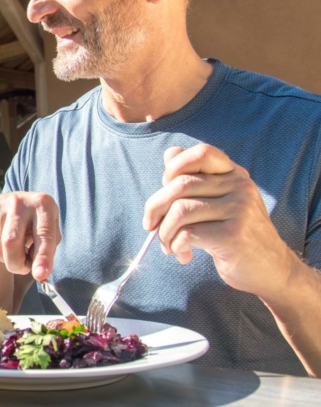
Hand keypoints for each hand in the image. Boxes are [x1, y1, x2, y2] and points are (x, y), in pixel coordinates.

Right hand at [0, 192, 61, 279]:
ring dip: (7, 260)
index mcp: (42, 203)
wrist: (17, 204)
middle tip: (24, 268)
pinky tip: (3, 245)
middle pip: (11, 242)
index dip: (43, 257)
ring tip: (16, 252)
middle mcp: (18, 201)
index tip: (40, 275)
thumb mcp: (51, 232)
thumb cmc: (38, 224)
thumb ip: (47, 251)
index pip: (43, 235)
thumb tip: (39, 273)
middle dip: (17, 264)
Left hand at [143, 144, 294, 297]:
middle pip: (180, 185)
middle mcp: (240, 186)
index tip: (164, 189)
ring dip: (164, 232)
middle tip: (152, 226)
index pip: (201, 153)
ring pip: (179, 211)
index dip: (174, 167)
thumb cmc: (234, 234)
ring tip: (169, 246)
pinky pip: (187, 234)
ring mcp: (239, 209)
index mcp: (234, 174)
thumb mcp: (217, 203)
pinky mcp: (233, 235)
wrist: (271, 270)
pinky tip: (183, 254)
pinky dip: (175, 246)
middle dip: (155, 208)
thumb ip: (193, 179)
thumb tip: (170, 152)